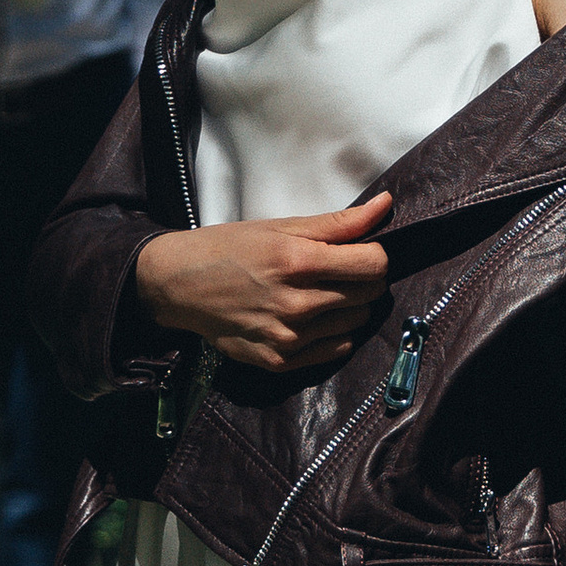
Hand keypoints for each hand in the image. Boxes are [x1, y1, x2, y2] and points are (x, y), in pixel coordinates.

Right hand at [133, 195, 391, 374]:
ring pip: (355, 322)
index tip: (362, 252)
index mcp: (297, 261)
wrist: (179, 286)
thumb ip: (339, 222)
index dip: (375, 254)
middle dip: (364, 279)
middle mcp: (295, 303)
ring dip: (349, 306)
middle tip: (341, 270)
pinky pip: (335, 348)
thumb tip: (386, 205)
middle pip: (369, 293)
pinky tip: (312, 317)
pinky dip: (333, 332)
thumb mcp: (280, 226)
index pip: (373, 264)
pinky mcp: (280, 360)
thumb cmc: (230, 249)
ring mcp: (288, 336)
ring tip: (322, 292)